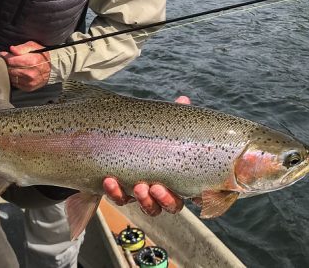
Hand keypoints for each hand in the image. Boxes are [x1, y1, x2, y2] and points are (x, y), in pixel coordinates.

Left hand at [0, 41, 50, 91]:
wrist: (51, 69)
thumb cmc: (41, 55)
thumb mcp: (34, 46)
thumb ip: (22, 47)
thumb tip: (12, 49)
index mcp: (33, 61)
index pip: (12, 60)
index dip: (5, 56)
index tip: (3, 54)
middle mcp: (31, 73)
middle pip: (10, 69)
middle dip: (7, 64)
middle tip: (8, 60)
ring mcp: (30, 82)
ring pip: (12, 77)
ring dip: (10, 71)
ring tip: (12, 66)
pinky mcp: (28, 88)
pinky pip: (15, 83)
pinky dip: (14, 78)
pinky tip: (17, 73)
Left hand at [103, 94, 190, 215]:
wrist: (115, 141)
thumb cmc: (148, 136)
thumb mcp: (160, 126)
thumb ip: (172, 116)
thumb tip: (183, 100)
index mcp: (179, 177)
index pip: (194, 194)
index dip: (198, 196)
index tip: (195, 193)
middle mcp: (164, 191)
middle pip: (172, 205)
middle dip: (165, 199)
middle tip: (156, 187)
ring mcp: (143, 194)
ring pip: (149, 207)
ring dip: (144, 200)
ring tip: (138, 187)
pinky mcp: (121, 194)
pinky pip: (120, 199)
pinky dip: (115, 192)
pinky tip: (109, 180)